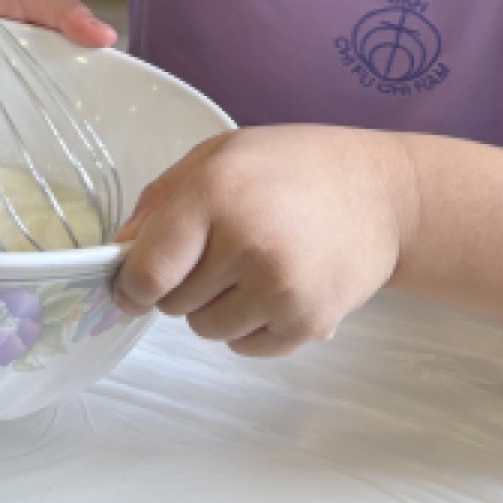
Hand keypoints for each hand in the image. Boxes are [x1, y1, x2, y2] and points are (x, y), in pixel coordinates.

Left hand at [113, 126, 418, 356]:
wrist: (383, 194)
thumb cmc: (294, 166)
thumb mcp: (219, 156)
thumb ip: (161, 201)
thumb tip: (119, 253)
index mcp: (216, 194)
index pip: (149, 269)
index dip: (130, 286)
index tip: (131, 288)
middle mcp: (247, 244)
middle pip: (173, 302)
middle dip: (181, 284)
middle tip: (218, 251)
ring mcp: (280, 289)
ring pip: (205, 329)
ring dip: (214, 306)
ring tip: (251, 266)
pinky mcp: (307, 323)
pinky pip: (245, 346)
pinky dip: (248, 325)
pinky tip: (274, 287)